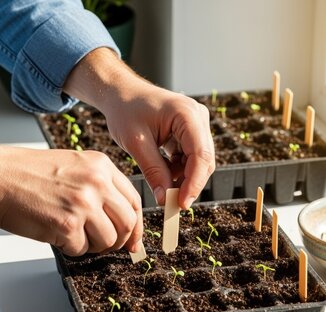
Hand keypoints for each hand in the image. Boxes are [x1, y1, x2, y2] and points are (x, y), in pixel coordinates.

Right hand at [0, 128, 142, 255]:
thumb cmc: (26, 173)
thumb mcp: (73, 165)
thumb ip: (99, 185)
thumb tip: (119, 215)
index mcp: (101, 166)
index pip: (134, 200)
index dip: (136, 224)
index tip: (134, 238)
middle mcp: (96, 183)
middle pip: (128, 223)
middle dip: (119, 240)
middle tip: (106, 245)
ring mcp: (83, 204)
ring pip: (109, 240)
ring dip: (94, 246)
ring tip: (74, 236)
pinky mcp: (66, 225)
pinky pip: (82, 249)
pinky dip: (70, 248)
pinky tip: (55, 234)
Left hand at [104, 86, 214, 207]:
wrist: (120, 93)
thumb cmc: (125, 111)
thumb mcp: (136, 143)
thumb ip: (153, 171)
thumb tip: (164, 199)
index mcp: (187, 114)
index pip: (200, 155)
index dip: (193, 183)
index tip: (181, 204)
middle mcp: (198, 117)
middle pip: (204, 160)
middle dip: (189, 184)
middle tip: (171, 204)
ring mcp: (197, 123)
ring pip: (199, 161)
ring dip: (183, 178)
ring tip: (161, 186)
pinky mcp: (191, 130)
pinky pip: (191, 157)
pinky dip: (179, 170)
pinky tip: (163, 173)